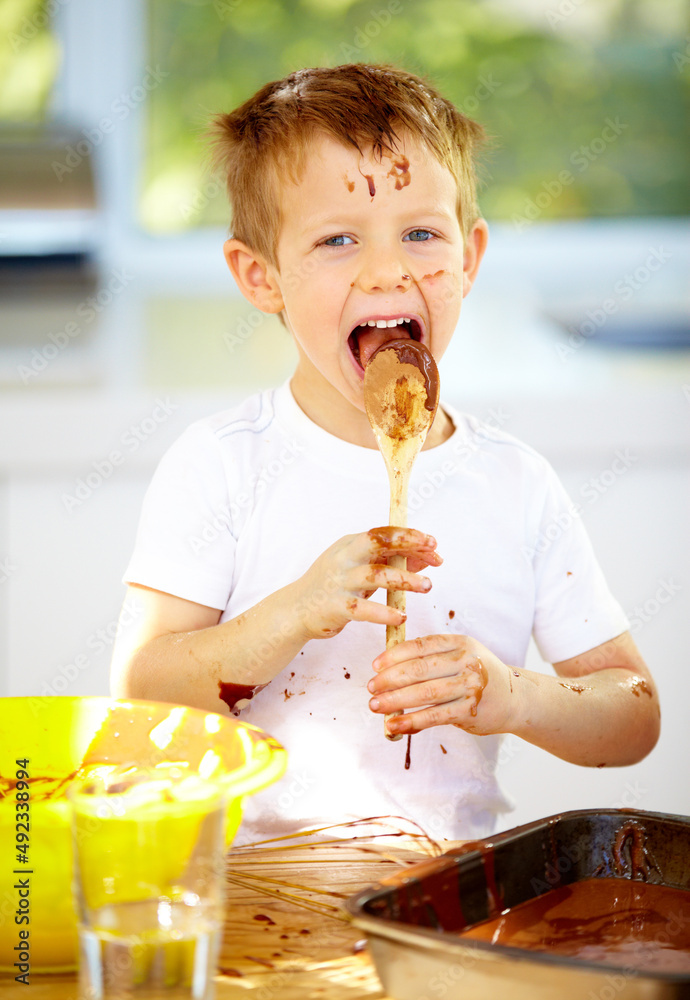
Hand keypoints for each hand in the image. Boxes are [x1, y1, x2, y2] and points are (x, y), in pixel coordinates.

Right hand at [293, 527, 441, 639]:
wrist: (297, 609)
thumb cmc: (334, 586)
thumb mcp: (359, 568)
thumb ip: (388, 562)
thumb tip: (425, 557)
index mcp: (351, 545)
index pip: (383, 533)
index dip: (410, 536)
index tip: (433, 543)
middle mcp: (344, 559)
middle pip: (378, 543)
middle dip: (408, 544)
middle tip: (434, 554)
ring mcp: (339, 582)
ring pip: (376, 575)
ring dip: (405, 580)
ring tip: (427, 586)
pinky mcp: (337, 607)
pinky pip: (365, 609)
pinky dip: (385, 613)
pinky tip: (401, 616)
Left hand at [367, 634, 515, 736]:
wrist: (515, 698)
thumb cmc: (478, 675)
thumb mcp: (462, 655)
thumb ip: (433, 657)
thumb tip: (389, 668)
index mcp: (460, 643)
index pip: (421, 646)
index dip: (394, 655)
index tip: (375, 666)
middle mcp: (466, 661)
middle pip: (419, 668)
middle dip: (389, 679)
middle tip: (371, 687)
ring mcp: (469, 686)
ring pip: (424, 692)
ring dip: (395, 700)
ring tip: (375, 706)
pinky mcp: (469, 710)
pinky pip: (434, 716)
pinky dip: (411, 720)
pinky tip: (395, 724)